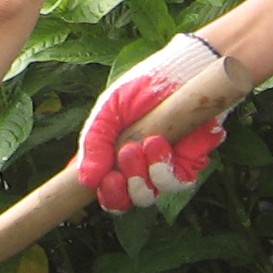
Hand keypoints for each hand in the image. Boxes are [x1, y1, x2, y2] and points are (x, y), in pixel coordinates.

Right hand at [76, 34, 228, 212]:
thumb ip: (94, 143)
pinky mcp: (187, 163)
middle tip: (124, 157)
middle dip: (118, 191)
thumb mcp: (109, 110)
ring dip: (141, 175)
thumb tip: (85, 179)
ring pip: (146, 196)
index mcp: (114, 155)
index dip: (101, 192)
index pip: (104, 189)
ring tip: (145, 143)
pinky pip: (174, 183)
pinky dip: (164, 169)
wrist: (185, 70)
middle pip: (124, 202)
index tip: (98, 183)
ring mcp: (162, 167)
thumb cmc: (143, 85)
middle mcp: (138, 167)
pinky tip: (160, 142)